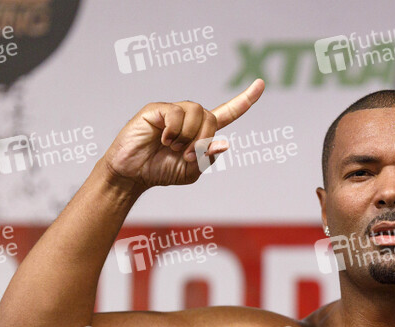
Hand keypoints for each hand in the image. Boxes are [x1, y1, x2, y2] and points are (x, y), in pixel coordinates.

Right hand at [101, 79, 264, 189]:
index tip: (261, 84)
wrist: (133, 174)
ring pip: (196, 112)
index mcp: (201, 131)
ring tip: (172, 147)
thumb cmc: (162, 171)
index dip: (245, 100)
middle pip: (212, 117)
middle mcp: (189, 118)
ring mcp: (173, 112)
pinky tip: (161, 139)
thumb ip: (208, 157)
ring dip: (187, 136)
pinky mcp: (157, 109)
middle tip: (186, 155)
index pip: (228, 113)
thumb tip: (224, 143)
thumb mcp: (192, 170)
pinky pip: (176, 113)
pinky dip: (172, 131)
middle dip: (203, 139)